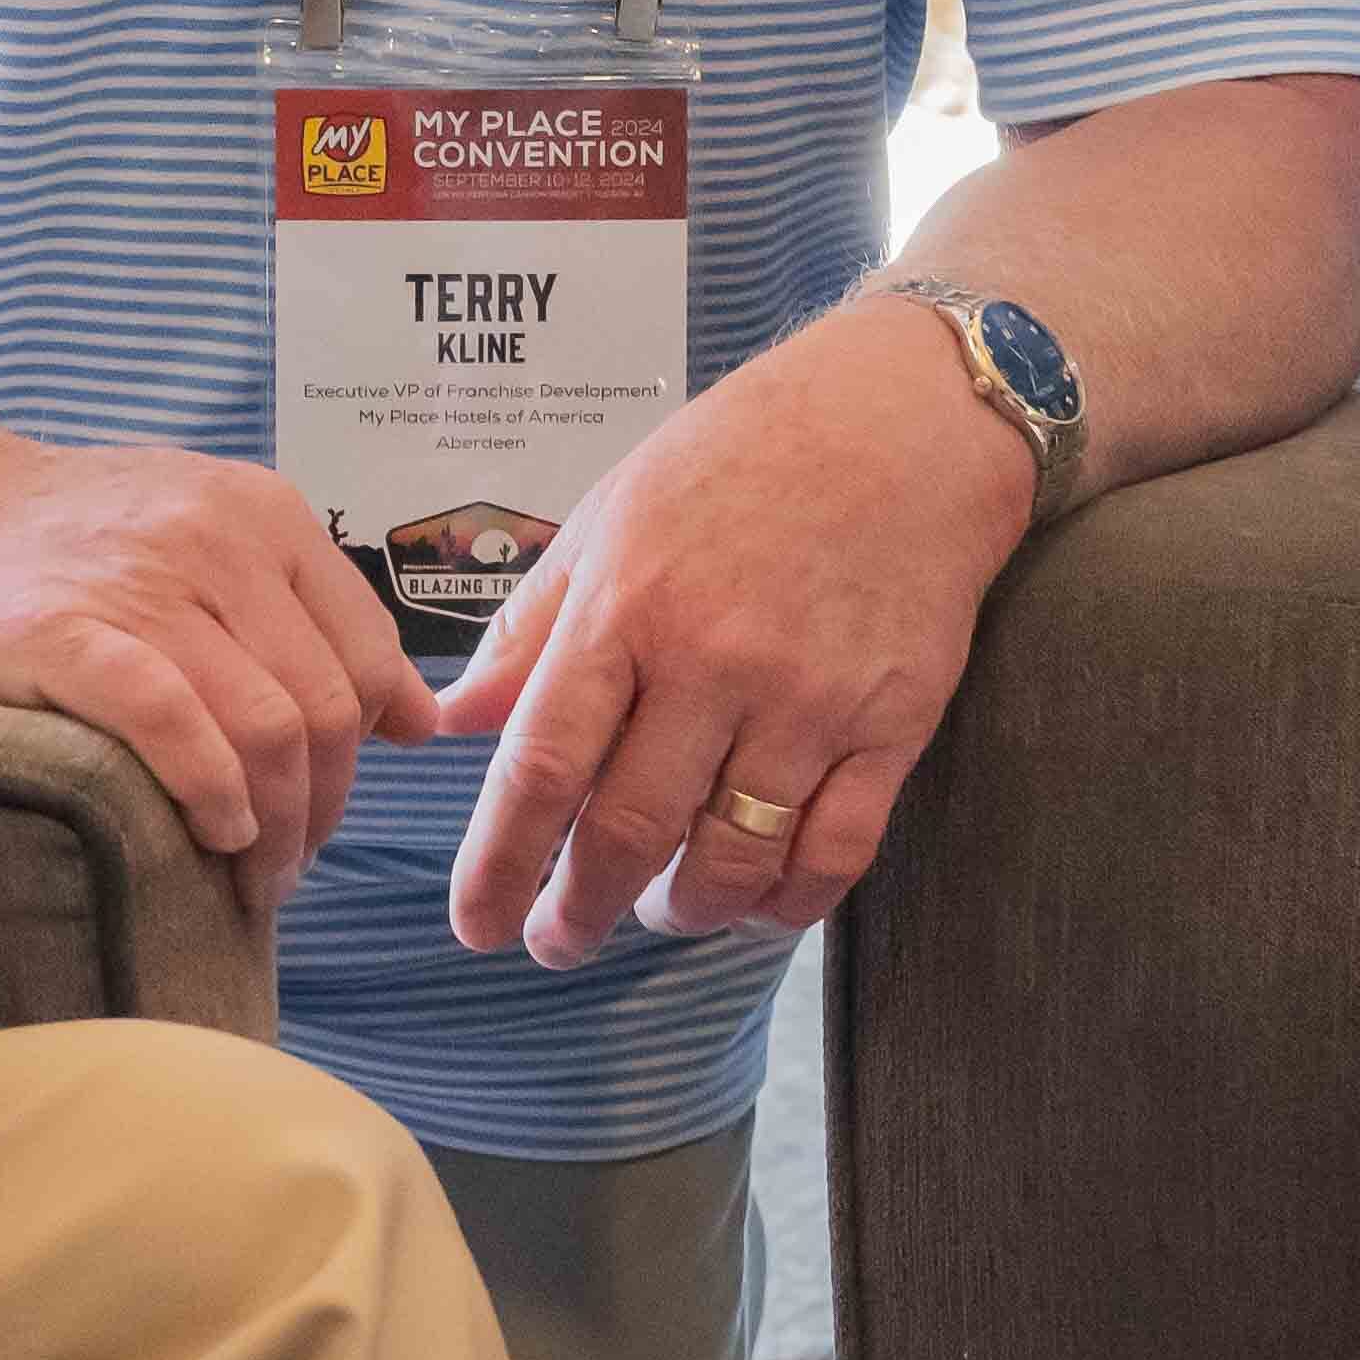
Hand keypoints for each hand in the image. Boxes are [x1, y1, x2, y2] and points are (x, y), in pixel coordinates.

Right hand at [0, 410, 437, 864]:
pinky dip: (213, 796)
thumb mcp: (206, 534)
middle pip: (327, 707)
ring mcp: (146, 586)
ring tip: (251, 874)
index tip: (329, 804)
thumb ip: (307, 613)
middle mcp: (220, 540)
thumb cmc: (66, 539)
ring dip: (276, 827)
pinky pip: (178, 730)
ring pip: (269, 729)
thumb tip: (418, 720)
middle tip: (287, 864)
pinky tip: (214, 831)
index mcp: (265, 514)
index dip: (367, 752)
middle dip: (323, 808)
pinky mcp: (70, 637)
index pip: (369, 657)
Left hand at [430, 290, 1044, 963]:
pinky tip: (753, 905)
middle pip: (629, 833)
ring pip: (731, 860)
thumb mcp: (614, 514)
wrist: (908, 416)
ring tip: (655, 912)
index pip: (542, 767)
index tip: (477, 924)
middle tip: (557, 943)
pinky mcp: (894, 723)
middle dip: (579, 912)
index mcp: (626, 605)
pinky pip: (834, 855)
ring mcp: (809, 700)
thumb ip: (532, 627)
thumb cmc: (744, 456)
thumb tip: (451, 721)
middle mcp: (713, 661)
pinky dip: (785, 904)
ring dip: (679, 913)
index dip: (500, 865)